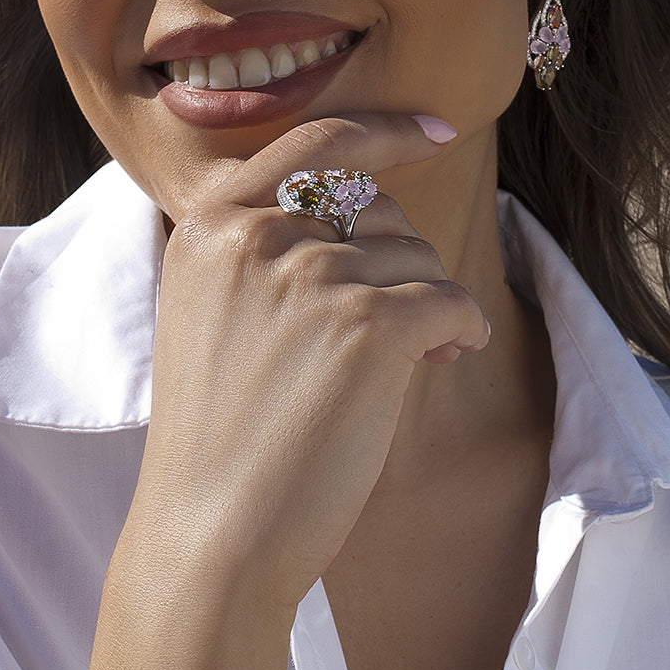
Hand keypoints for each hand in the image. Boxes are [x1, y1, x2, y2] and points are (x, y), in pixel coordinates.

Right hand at [129, 111, 489, 612]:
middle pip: (377, 210)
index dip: (382, 132)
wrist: (211, 538)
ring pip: (418, 258)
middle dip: (403, 261)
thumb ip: (271, 254)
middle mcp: (255, 234)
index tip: (433, 131)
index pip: (313, 144)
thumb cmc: (222, 441)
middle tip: (402, 326)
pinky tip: (440, 361)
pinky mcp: (365, 325)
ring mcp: (310, 275)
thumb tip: (383, 219)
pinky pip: (452, 302)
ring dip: (427, 306)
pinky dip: (461, 331)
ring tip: (404, 363)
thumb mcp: (215, 317)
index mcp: (209, 225)